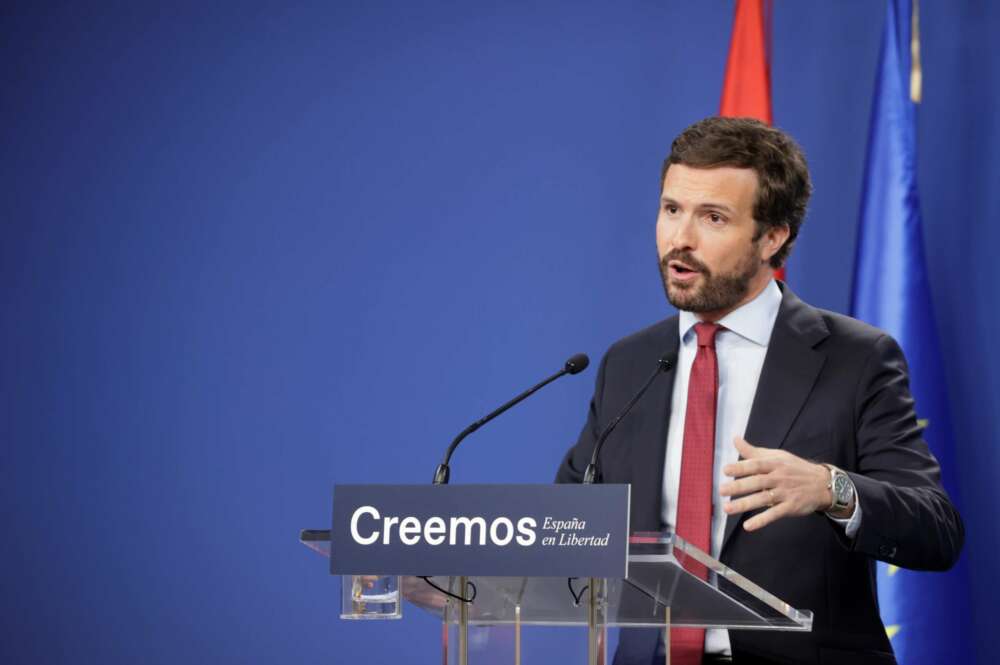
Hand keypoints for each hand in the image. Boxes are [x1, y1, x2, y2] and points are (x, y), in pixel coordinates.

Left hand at [719, 437, 833, 531]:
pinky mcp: (790, 507)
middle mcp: (779, 477)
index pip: (756, 464)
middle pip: (757, 481)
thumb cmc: (794, 468)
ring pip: (763, 499)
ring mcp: (785, 493)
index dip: (741, 467)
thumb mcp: (776, 456)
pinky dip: (761, 520)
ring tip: (727, 508)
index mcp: (774, 464)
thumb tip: (735, 439)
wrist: (822, 484)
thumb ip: (754, 452)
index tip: (725, 470)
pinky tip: (748, 526)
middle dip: (739, 486)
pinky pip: (774, 514)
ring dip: (744, 504)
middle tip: (721, 490)